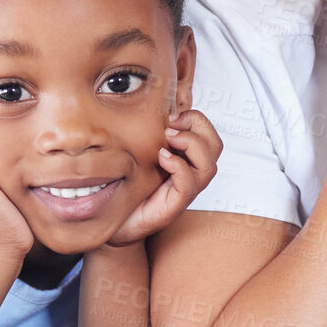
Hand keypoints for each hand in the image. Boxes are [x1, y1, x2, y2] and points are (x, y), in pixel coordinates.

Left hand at [105, 110, 222, 247]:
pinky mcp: (173, 207)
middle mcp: (190, 175)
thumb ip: (147, 133)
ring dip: (191, 145)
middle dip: (198, 126)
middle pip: (215, 146)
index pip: (208, 133)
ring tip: (169, 139)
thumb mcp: (135, 152)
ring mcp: (184, 192)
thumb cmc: (125, 187)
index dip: (196, 118)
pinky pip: (189, 185)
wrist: (111, 223)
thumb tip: (145, 103)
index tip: (171, 115)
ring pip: (208, 166)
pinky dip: (179, 167)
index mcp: (184, 159)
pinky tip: (162, 158)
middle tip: (172, 124)